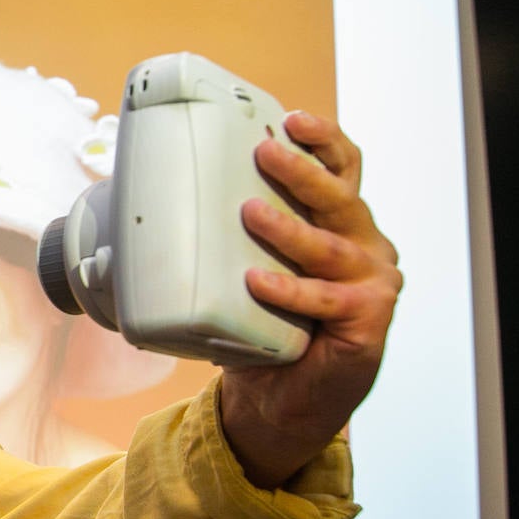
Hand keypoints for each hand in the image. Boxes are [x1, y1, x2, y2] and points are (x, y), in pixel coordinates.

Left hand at [219, 111, 402, 488]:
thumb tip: (148, 212)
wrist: (281, 399)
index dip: (322, 141)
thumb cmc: (264, 328)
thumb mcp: (245, 270)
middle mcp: (363, 245)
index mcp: (339, 224)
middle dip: (302, 170)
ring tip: (249, 213)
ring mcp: (370, 281)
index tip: (290, 120)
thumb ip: (225, 239)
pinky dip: (288, 290)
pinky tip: (258, 281)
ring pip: (329, 244)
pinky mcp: (367, 319)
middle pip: (339, 196)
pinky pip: (324, 298)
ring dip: (288, 228)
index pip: (341, 170)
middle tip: (265, 153)